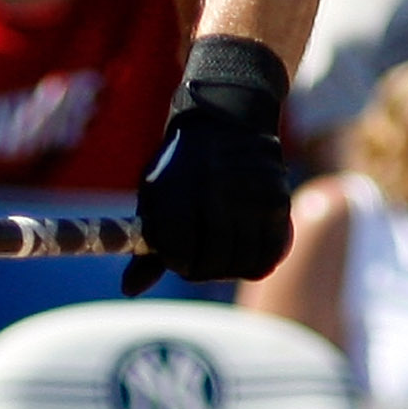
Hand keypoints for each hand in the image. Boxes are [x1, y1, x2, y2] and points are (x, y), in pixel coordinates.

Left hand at [125, 35, 293, 293]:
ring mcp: (249, 198)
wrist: (226, 118)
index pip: (179, 256)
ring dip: (231, 267)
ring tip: (222, 253)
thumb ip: (147, 246)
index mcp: (176, 194)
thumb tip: (130, 290)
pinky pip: (271, 253)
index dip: (178, 263)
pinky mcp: (277, 200)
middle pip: (212, 264)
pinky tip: (246, 251)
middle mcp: (215, 195)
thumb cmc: (181, 166)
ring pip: (243, 263)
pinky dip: (258, 260)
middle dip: (203, 269)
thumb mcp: (156, 197)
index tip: (178, 255)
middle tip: (201, 259)